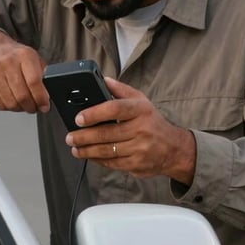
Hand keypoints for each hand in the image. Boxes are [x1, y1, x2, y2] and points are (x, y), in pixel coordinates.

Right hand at [0, 29, 49, 112]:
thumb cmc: (15, 55)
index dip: (41, 98)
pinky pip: (0, 104)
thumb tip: (46, 96)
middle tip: (35, 107)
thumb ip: (43, 75)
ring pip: (11, 103)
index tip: (44, 106)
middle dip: (32, 107)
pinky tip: (13, 101)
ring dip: (20, 109)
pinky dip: (9, 107)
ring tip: (24, 105)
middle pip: (22, 96)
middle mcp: (8, 63)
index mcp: (24, 55)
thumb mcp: (34, 58)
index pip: (34, 82)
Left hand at [65, 77, 196, 184]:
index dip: (94, 114)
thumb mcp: (142, 101)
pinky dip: (97, 160)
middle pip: (106, 133)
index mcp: (141, 110)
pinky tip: (89, 155)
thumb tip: (102, 80)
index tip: (78, 118)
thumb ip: (121, 90)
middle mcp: (141, 129)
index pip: (115, 109)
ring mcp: (140, 148)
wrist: (175, 149)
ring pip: (106, 150)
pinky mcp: (137, 164)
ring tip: (75, 148)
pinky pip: (112, 162)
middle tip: (70, 137)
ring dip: (86, 150)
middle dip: (83, 136)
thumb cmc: (153, 122)